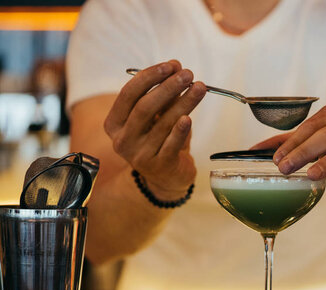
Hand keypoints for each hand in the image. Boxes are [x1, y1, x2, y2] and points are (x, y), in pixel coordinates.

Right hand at [104, 60, 206, 199]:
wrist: (166, 177)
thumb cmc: (160, 140)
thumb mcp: (156, 117)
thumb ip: (163, 96)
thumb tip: (177, 69)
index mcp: (115, 123)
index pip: (128, 94)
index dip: (149, 77)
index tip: (171, 65)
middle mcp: (122, 140)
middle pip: (144, 108)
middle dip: (167, 87)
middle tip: (188, 74)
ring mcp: (139, 155)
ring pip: (163, 124)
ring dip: (184, 103)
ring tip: (200, 88)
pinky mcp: (159, 166)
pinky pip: (170, 145)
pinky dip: (180, 131)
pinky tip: (188, 118)